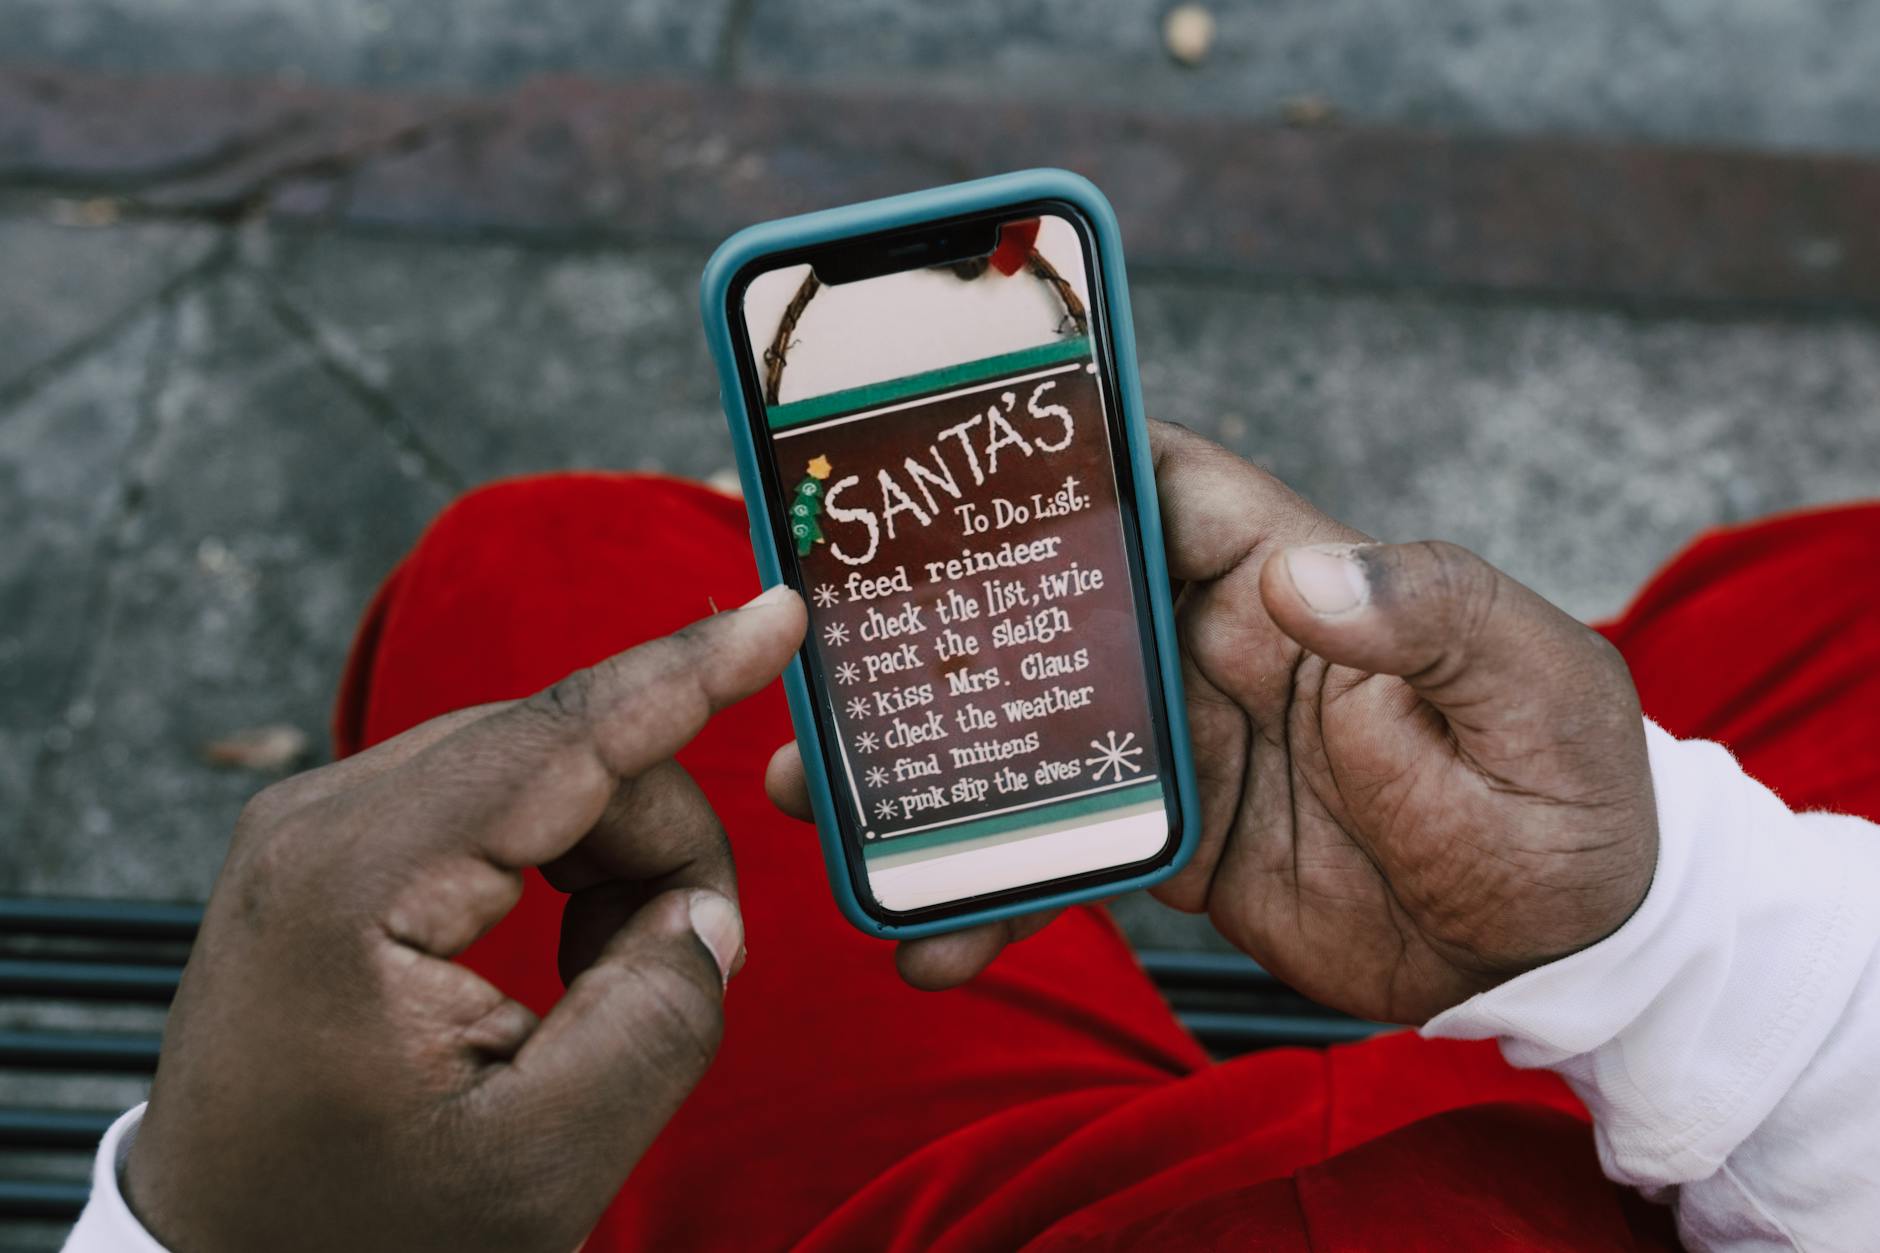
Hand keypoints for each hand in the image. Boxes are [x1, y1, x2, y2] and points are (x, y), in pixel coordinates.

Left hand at [126, 587, 804, 1252]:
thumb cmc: (358, 1233)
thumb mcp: (535, 1166)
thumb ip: (653, 1025)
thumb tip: (702, 919)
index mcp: (356, 885)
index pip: (561, 742)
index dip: (688, 674)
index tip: (780, 614)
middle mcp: (320, 821)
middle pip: (563, 752)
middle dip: (659, 844)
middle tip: (692, 962)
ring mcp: (317, 824)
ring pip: (539, 770)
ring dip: (614, 860)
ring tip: (606, 980)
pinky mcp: (332, 844)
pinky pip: (496, 801)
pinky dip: (565, 865)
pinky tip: (562, 957)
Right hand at [770, 424, 1656, 1021]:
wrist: (1563, 954)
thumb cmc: (1570, 792)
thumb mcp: (1536, 689)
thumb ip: (1433, 618)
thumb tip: (1306, 576)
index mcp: (1291, 580)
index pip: (1161, 486)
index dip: (1060, 452)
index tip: (936, 444)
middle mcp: (1218, 652)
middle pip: (1056, 611)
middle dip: (939, 619)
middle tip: (823, 641)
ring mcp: (1190, 751)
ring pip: (1034, 735)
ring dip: (933, 761)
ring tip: (819, 794)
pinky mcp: (1180, 845)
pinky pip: (1069, 855)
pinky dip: (999, 891)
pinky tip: (935, 937)